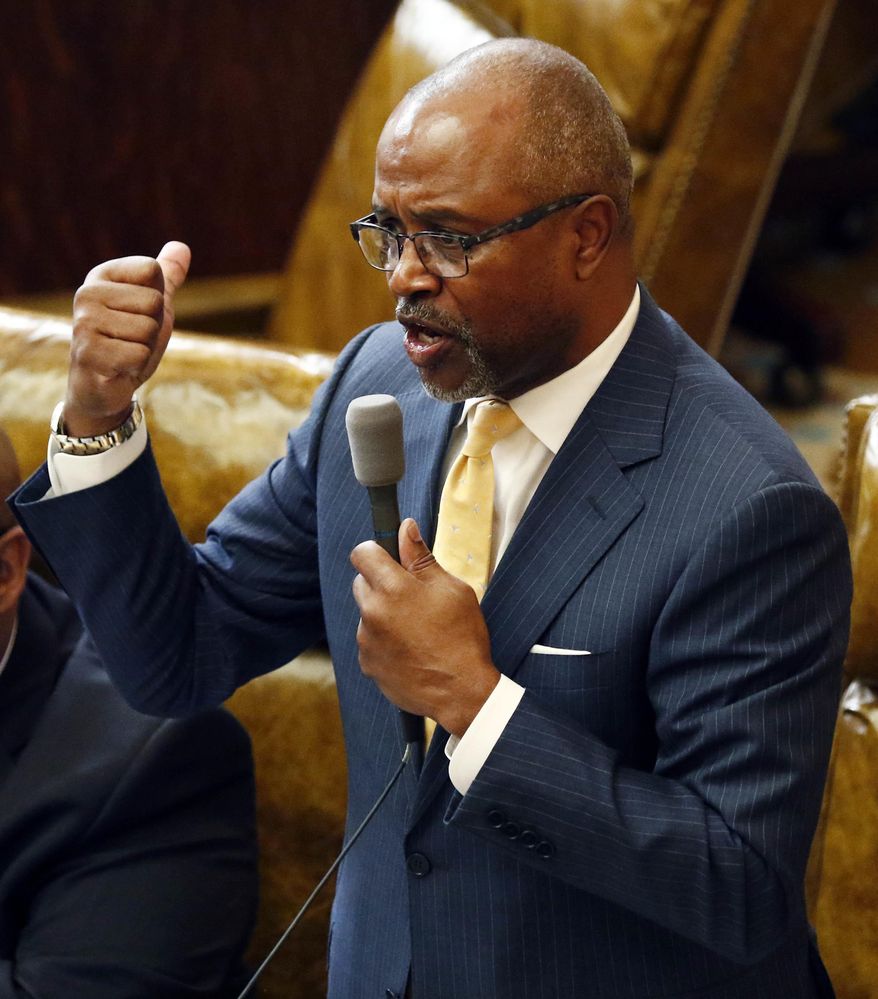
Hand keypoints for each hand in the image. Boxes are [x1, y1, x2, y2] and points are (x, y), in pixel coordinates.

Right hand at [64, 241, 190, 434]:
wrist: (104, 386)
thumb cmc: (129, 340)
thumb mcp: (153, 305)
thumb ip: (167, 276)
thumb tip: (182, 246)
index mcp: (102, 275)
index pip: (154, 270)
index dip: (158, 299)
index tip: (138, 314)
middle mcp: (87, 293)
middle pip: (154, 301)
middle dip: (153, 328)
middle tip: (131, 340)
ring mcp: (84, 323)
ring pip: (148, 329)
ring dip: (144, 348)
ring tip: (124, 353)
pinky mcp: (88, 353)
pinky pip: (139, 354)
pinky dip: (136, 366)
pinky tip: (118, 368)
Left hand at [351, 518, 499, 736]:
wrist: (461, 692)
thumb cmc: (462, 637)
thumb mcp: (451, 589)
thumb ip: (421, 557)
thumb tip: (405, 528)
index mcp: (393, 588)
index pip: (363, 553)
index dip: (377, 551)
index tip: (390, 558)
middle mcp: (372, 612)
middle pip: (362, 582)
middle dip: (381, 583)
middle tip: (412, 596)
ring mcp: (366, 640)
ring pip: (367, 613)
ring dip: (383, 614)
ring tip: (416, 629)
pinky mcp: (367, 664)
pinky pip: (370, 641)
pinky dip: (384, 641)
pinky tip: (410, 649)